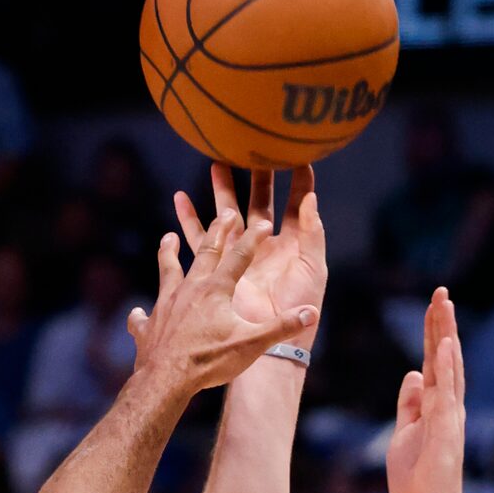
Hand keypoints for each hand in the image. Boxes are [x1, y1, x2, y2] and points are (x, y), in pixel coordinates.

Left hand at [128, 174, 319, 398]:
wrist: (166, 380)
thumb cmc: (210, 361)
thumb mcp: (251, 344)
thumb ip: (281, 327)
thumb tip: (311, 313)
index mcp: (216, 290)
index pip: (239, 257)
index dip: (253, 239)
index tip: (264, 223)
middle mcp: (190, 289)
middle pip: (205, 253)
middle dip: (217, 232)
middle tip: (225, 213)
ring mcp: (165, 305)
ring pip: (168, 271)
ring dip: (169, 253)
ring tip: (169, 237)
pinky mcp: (148, 326)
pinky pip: (143, 317)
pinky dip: (141, 315)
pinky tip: (138, 313)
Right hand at [173, 164, 326, 344]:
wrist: (271, 344)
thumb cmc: (298, 310)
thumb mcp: (313, 268)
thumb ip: (313, 232)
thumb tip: (310, 198)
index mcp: (292, 245)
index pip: (296, 205)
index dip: (298, 181)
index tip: (296, 154)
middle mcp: (266, 247)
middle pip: (260, 202)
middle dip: (256, 176)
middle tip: (251, 148)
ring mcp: (242, 256)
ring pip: (229, 215)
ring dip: (222, 190)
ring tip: (216, 162)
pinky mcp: (219, 268)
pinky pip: (200, 239)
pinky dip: (189, 219)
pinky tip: (180, 198)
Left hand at [386, 288, 466, 492]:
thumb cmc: (417, 477)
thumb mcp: (405, 432)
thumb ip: (410, 404)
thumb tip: (412, 375)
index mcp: (436, 406)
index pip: (433, 362)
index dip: (432, 334)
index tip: (433, 305)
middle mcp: (447, 407)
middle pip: (445, 358)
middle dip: (442, 325)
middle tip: (441, 292)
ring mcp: (449, 417)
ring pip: (449, 369)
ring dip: (446, 336)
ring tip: (445, 306)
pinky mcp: (446, 431)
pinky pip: (446, 394)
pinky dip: (446, 369)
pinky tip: (445, 346)